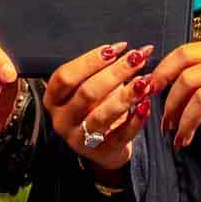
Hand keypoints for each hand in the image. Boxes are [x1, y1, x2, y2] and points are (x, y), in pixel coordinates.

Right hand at [43, 42, 155, 172]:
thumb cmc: (96, 108)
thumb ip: (104, 70)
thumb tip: (134, 52)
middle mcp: (62, 120)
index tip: (115, 48)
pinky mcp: (102, 153)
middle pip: (86, 93)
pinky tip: (146, 104)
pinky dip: (135, 119)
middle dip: (115, 73)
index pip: (65, 77)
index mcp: (54, 99)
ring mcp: (80, 139)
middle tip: (137, 58)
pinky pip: (120, 135)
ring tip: (145, 81)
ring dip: (126, 96)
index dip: (90, 61)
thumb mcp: (91, 87)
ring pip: (102, 115)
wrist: (104, 146)